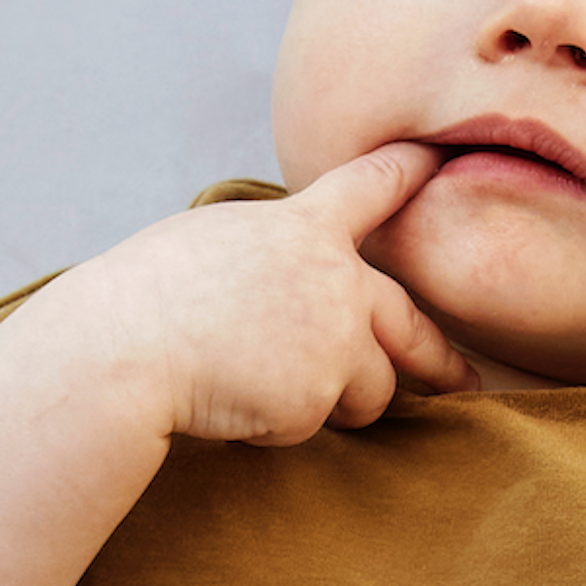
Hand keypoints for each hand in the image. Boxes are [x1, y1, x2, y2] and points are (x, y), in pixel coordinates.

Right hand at [94, 141, 476, 446]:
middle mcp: (337, 277)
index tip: (438, 160)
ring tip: (260, 386)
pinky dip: (280, 425)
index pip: (372, 186)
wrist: (122, 350)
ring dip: (333, 401)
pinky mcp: (320, 395)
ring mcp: (337, 337)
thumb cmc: (146, 296)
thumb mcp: (216, 243)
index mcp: (304, 228)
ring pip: (372, 389)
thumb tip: (296, 280)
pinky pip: (316, 422)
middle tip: (462, 380)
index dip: (409, 171)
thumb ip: (277, 255)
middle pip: (411, 322)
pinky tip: (232, 400)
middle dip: (439, 361)